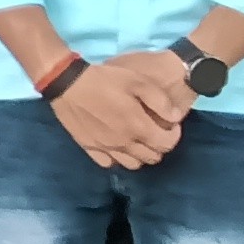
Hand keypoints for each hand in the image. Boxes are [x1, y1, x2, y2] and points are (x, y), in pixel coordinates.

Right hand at [50, 50, 189, 171]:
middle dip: (159, 146)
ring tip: (137, 140)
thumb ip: (160, 100)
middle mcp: (124, 143)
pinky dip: (117, 159)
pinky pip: (108, 164)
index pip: (167, 144)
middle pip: (152, 158)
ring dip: (140, 155)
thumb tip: (176, 117)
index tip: (170, 124)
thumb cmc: (105, 79)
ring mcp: (106, 148)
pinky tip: (116, 146)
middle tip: (154, 131)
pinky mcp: (89, 148)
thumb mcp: (138, 81)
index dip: (174, 135)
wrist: (67, 83)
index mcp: (138, 127)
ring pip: (132, 164)